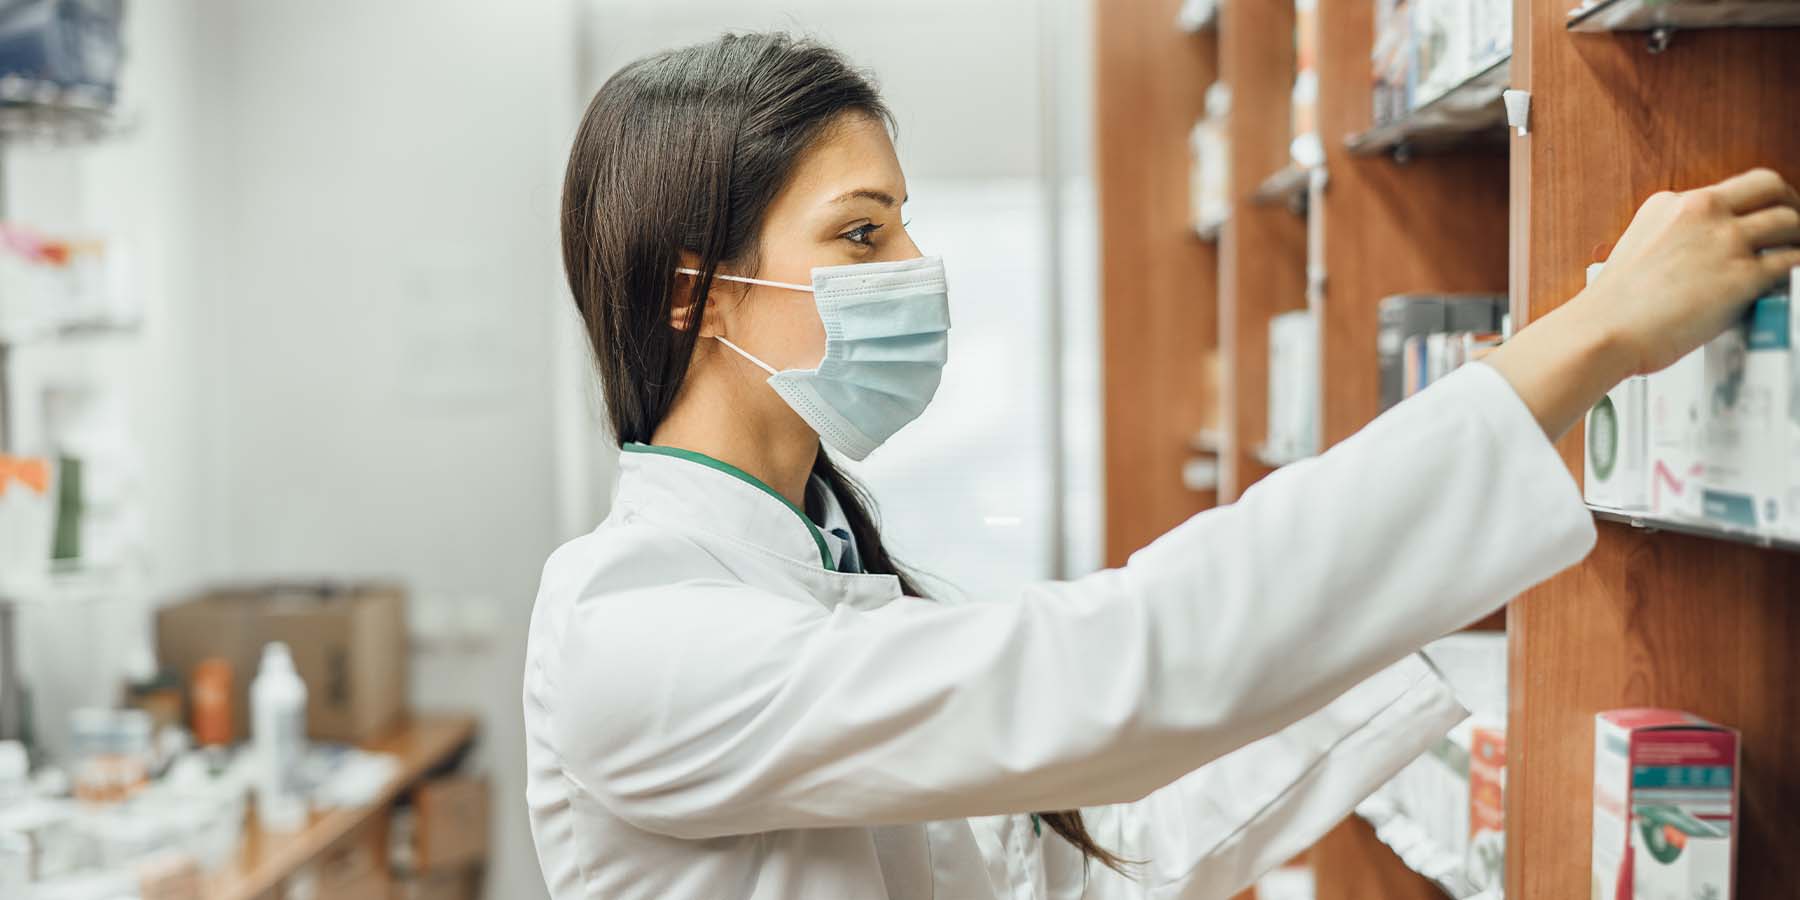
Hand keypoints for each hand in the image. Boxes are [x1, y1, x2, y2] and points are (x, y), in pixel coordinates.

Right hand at [1576, 168, 1799, 375]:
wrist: (1602, 330)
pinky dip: (1796, 269)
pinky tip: (1789, 280)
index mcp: (1672, 204)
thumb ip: (1675, 240)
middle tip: (1792, 228)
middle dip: (1789, 204)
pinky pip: (1791, 262)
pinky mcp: (1741, 274)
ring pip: (1788, 221)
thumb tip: (1703, 258)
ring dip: (1797, 239)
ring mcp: (1724, 240)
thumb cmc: (1612, 306)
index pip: (1731, 189)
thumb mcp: (1637, 249)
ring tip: (1795, 255)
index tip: (1762, 217)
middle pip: (1769, 187)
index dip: (1755, 204)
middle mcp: (1700, 211)